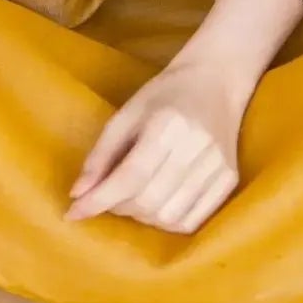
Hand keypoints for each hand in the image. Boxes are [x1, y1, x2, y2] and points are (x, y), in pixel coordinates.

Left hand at [66, 58, 242, 233]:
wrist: (216, 80)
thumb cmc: (165, 94)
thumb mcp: (127, 113)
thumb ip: (101, 154)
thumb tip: (77, 194)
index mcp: (168, 123)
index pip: (130, 175)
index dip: (99, 199)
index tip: (73, 213)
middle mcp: (196, 147)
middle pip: (148, 200)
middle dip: (118, 207)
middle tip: (107, 196)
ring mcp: (218, 165)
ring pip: (169, 217)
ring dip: (141, 218)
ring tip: (133, 199)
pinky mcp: (229, 179)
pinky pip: (191, 221)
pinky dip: (167, 222)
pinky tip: (157, 205)